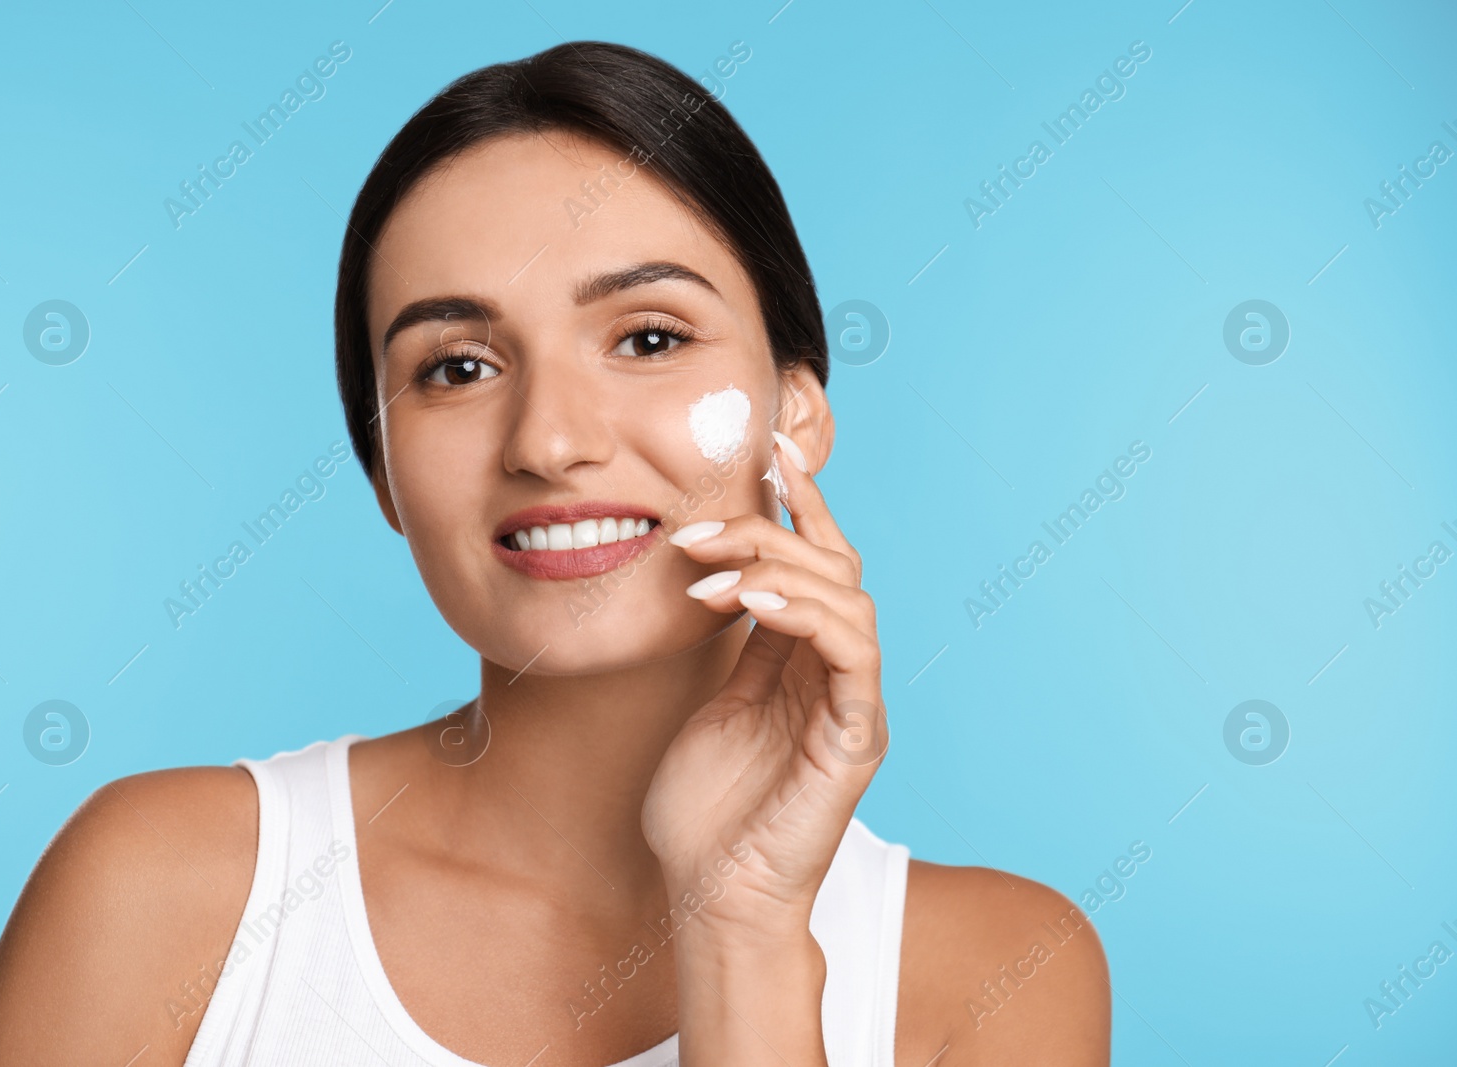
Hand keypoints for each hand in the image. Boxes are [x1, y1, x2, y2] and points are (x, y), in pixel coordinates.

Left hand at [641, 432, 886, 935]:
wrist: (713, 896)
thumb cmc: (706, 811)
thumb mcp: (713, 703)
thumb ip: (736, 642)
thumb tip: (723, 569)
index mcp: (804, 661)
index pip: (815, 562)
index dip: (799, 504)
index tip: (768, 450)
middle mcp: (838, 674)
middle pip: (832, 567)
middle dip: (768, 530)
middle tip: (695, 530)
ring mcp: (852, 703)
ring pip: (848, 598)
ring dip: (778, 568)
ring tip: (712, 572)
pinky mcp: (854, 736)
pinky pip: (851, 653)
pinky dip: (807, 614)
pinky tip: (753, 602)